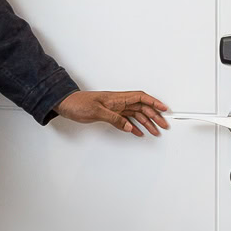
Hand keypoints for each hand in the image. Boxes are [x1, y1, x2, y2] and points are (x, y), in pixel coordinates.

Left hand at [55, 90, 170, 136]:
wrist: (65, 104)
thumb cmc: (78, 103)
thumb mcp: (96, 111)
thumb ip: (114, 119)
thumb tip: (129, 126)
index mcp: (117, 98)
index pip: (141, 98)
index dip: (154, 102)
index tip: (164, 109)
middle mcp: (118, 102)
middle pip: (141, 107)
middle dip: (154, 115)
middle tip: (163, 125)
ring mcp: (115, 108)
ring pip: (135, 115)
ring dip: (146, 123)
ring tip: (155, 131)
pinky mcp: (109, 114)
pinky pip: (126, 120)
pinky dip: (133, 127)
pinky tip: (138, 132)